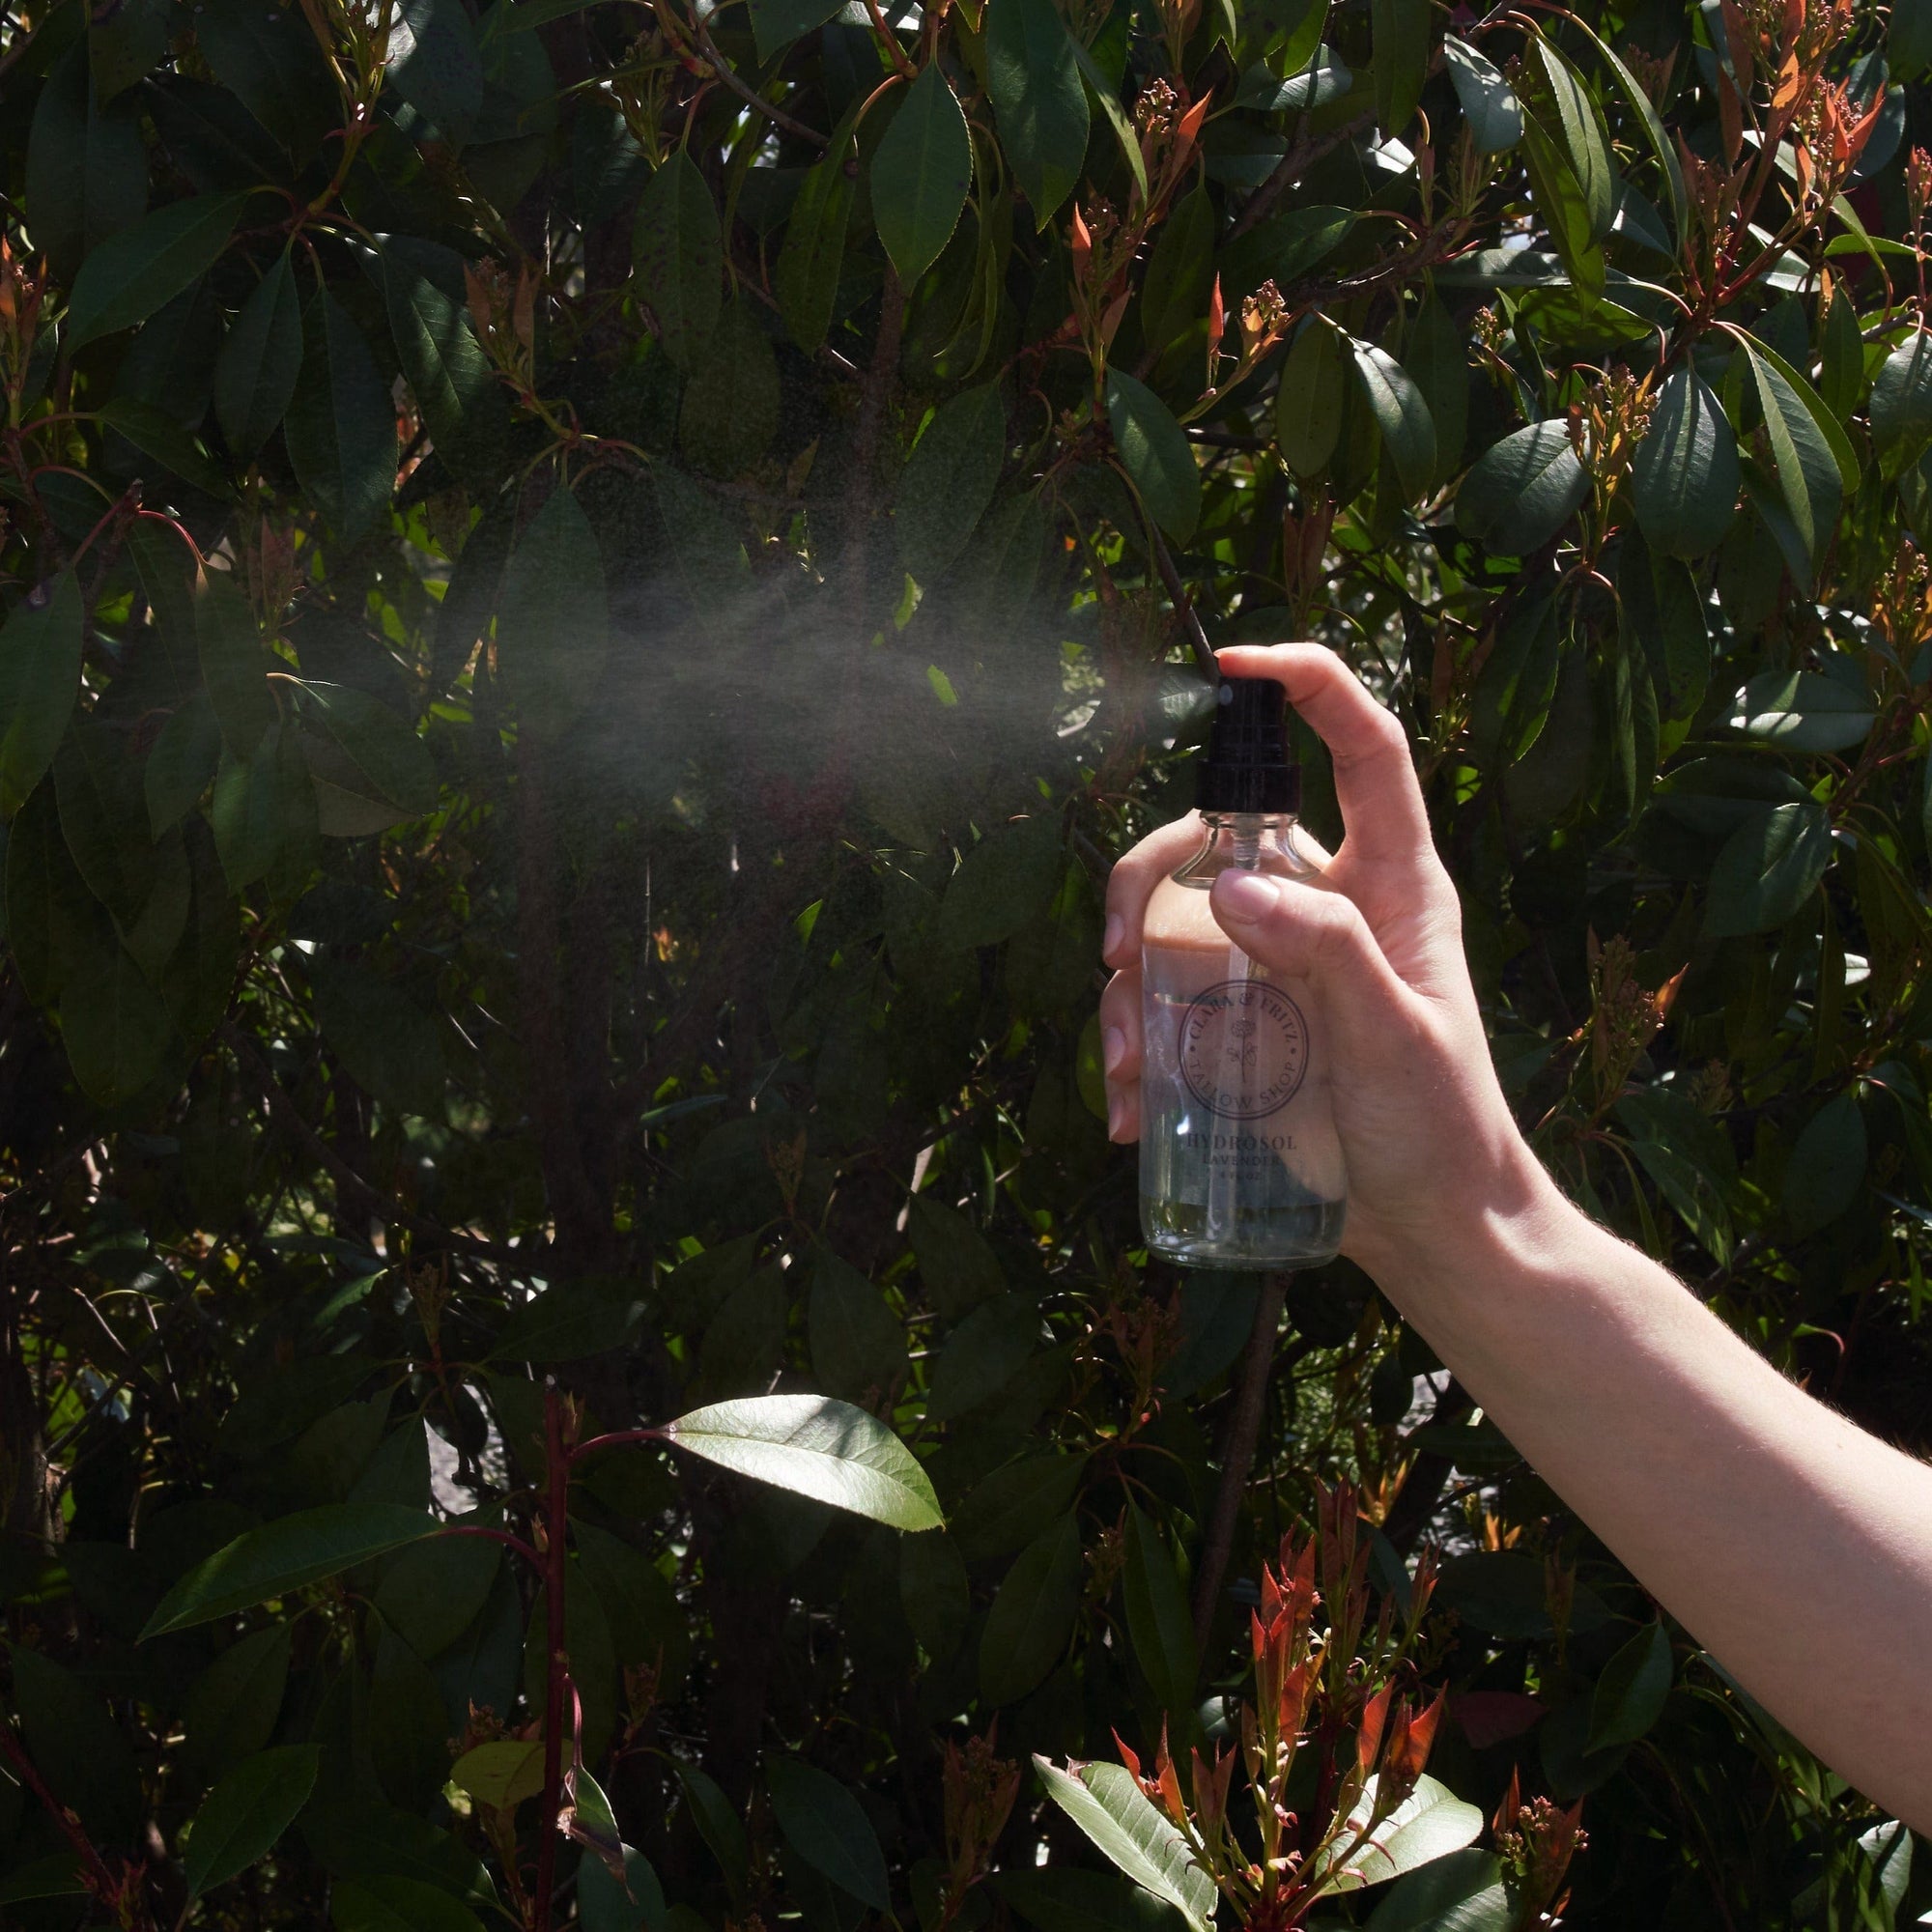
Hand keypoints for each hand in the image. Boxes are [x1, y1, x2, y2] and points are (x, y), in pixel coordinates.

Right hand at [1099, 643, 1549, 1277]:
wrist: (1435, 1232)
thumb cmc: (1442, 1131)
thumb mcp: (1395, 1042)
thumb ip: (1329, 957)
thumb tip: (1230, 887)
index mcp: (1393, 885)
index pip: (1365, 749)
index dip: (1312, 686)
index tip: (1236, 664)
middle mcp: (1329, 909)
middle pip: (1218, 834)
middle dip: (1147, 877)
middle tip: (1117, 952)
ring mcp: (1278, 967)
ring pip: (1175, 923)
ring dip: (1127, 982)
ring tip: (1123, 1063)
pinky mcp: (1243, 1026)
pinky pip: (1167, 1004)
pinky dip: (1135, 1045)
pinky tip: (1132, 1110)